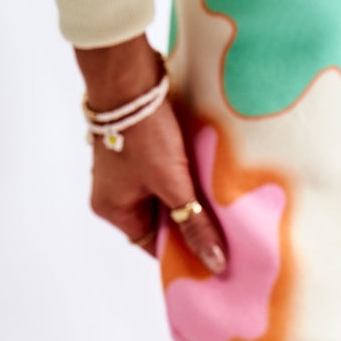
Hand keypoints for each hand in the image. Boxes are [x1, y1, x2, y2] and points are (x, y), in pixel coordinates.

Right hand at [75, 36, 225, 272]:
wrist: (130, 76)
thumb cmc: (143, 133)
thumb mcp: (174, 184)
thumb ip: (194, 224)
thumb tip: (214, 263)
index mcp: (113, 209)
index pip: (153, 244)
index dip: (183, 251)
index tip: (214, 256)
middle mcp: (114, 194)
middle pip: (160, 221)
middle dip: (190, 224)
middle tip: (226, 233)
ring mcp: (124, 171)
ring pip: (164, 197)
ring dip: (189, 199)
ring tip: (222, 207)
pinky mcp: (137, 150)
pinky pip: (164, 175)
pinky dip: (184, 179)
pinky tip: (209, 179)